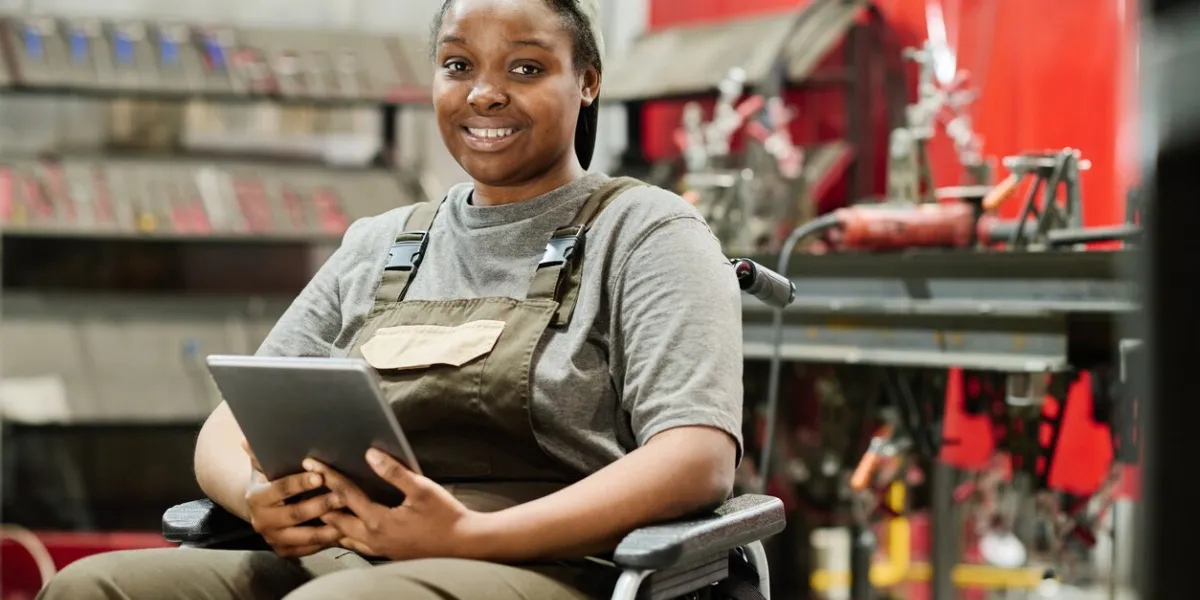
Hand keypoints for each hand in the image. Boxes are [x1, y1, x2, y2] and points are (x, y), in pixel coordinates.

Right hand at [242, 439, 343, 557]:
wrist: (262, 509)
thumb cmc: (270, 480)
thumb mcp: (264, 466)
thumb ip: (259, 453)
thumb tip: (246, 438)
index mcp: (256, 498)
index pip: (280, 489)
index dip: (300, 483)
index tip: (320, 476)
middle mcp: (261, 521)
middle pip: (295, 514)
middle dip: (321, 505)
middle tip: (343, 496)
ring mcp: (273, 539)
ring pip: (305, 536)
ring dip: (330, 526)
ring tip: (350, 515)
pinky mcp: (285, 551)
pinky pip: (310, 549)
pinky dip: (328, 541)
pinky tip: (347, 531)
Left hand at [304, 449, 484, 560]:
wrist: (464, 545)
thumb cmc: (446, 516)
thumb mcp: (422, 489)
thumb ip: (394, 473)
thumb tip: (371, 455)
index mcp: (379, 520)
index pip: (345, 494)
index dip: (328, 476)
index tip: (311, 463)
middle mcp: (374, 538)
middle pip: (336, 519)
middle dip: (321, 500)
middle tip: (307, 486)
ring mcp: (380, 548)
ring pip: (344, 536)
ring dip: (330, 521)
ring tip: (318, 507)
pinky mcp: (388, 552)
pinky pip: (357, 544)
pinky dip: (345, 533)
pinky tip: (345, 527)